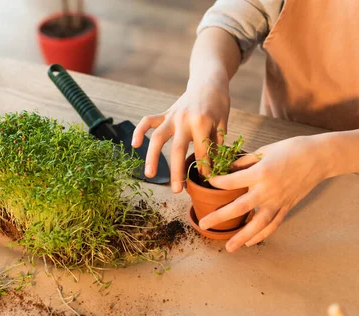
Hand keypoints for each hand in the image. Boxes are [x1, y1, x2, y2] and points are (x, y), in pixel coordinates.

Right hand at [132, 76, 230, 192]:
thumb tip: (213, 166)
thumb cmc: (219, 104)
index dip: (204, 168)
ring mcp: (172, 116)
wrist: (208, 81)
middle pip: (177, 150)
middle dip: (176, 172)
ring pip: (157, 138)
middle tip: (177, 191)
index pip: (201, 152)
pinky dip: (139, 131)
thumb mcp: (223, 123)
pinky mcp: (165, 114)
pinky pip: (148, 122)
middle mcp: (184, 120)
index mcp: (202, 123)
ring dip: (152, 157)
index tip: (205, 181)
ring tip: (149, 175)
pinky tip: (134, 145)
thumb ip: (216, 143)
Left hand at [199, 135, 333, 251]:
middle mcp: (267, 190)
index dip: (217, 183)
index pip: (231, 182)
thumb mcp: (265, 150)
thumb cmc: (292, 149)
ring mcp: (278, 201)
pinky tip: (250, 242)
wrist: (319, 158)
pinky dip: (262, 235)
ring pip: (257, 224)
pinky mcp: (287, 207)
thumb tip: (227, 170)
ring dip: (242, 237)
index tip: (208, 183)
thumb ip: (245, 162)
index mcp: (260, 173)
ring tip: (229, 247)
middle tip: (204, 225)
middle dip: (219, 217)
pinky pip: (273, 224)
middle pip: (239, 207)